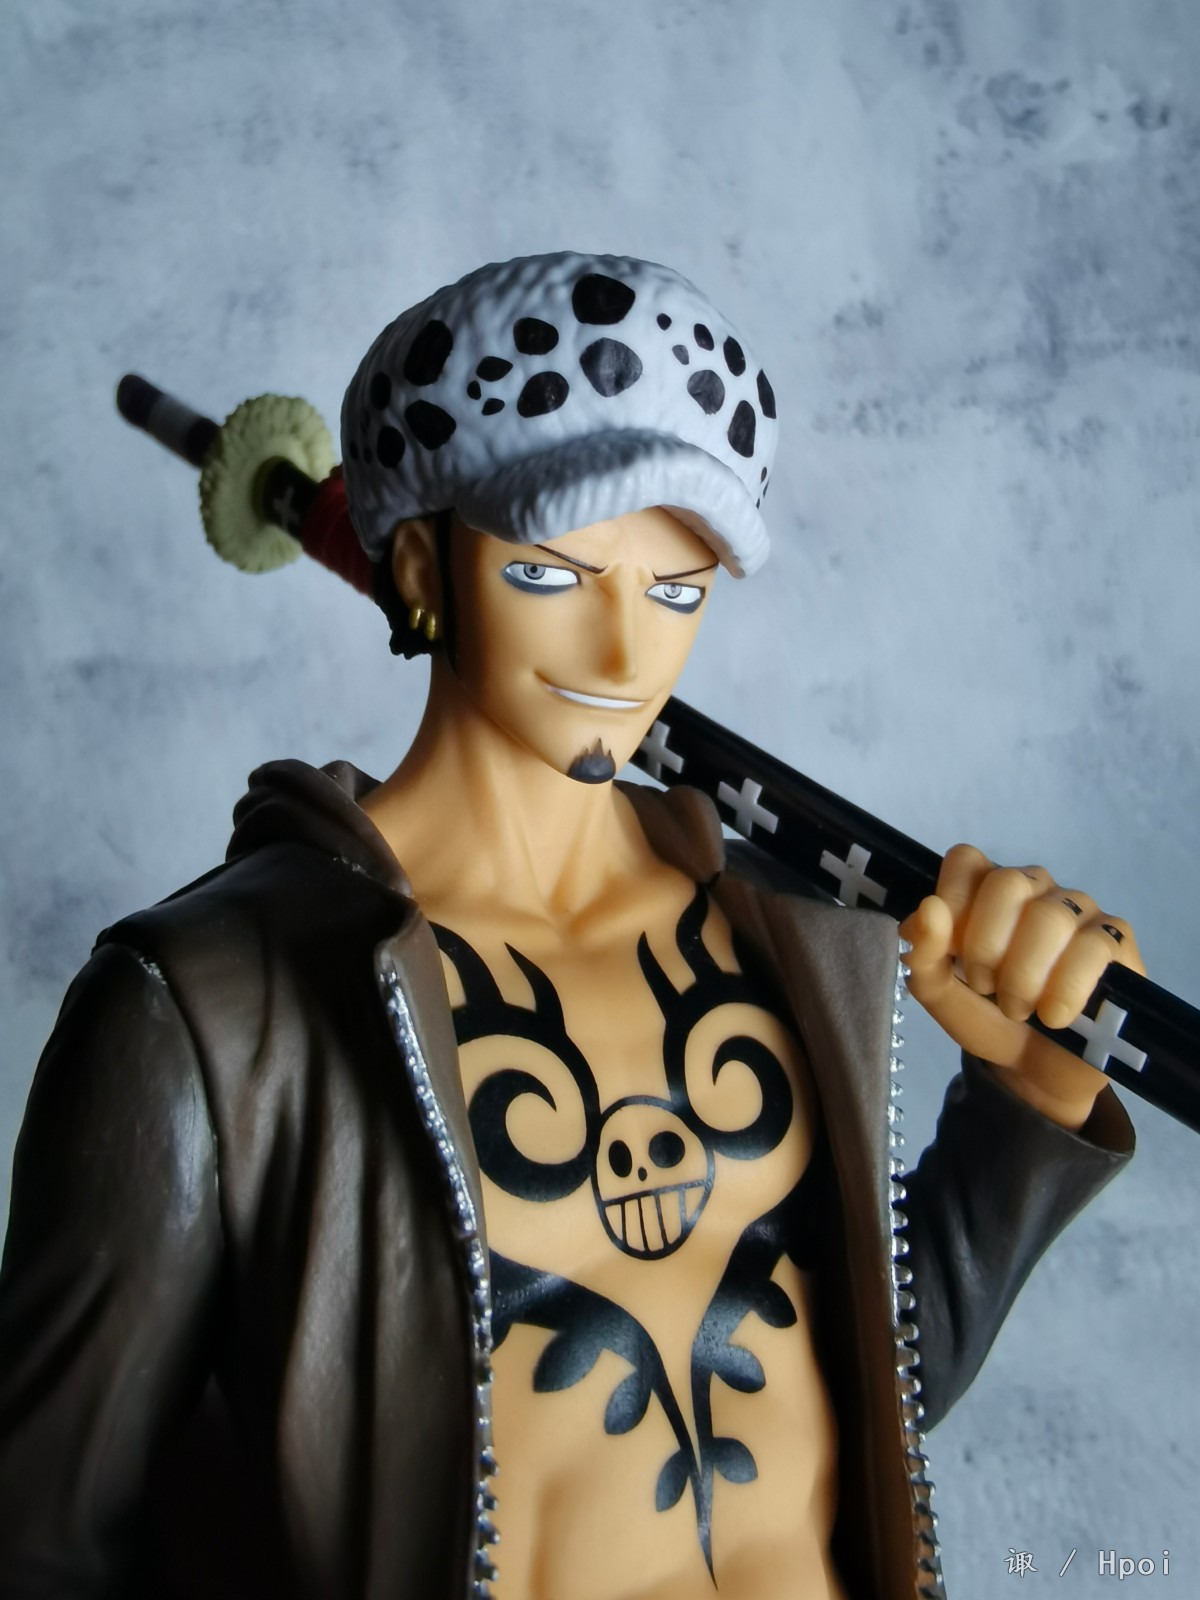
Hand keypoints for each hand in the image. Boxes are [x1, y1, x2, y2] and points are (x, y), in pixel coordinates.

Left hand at [898, 844, 1145, 1129]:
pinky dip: (1065, 990)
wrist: (1036, 1067)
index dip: (953, 905)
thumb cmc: (988, 1017)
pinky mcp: (1116, 940)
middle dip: (987, 946)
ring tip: (1018, 1009)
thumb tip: (929, 909)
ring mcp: (1079, 910)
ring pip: (1050, 917)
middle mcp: (1035, 888)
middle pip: (1007, 882)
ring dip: (1024, 975)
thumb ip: (924, 953)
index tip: (952, 954)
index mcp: (987, 890)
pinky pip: (1092, 947)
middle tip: (986, 987)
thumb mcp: (941, 993)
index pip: (966, 861)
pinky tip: (1054, 1017)